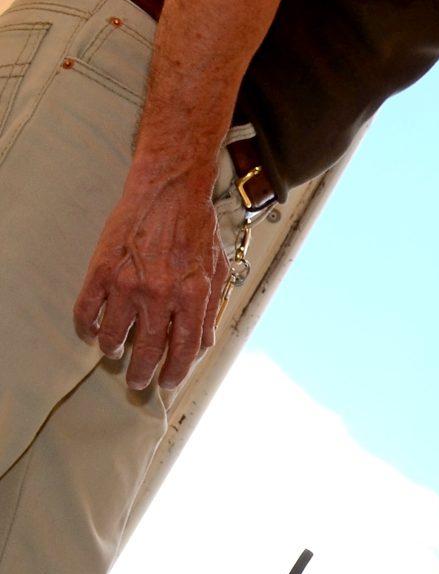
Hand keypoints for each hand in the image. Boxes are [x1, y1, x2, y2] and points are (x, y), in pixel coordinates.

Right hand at [73, 172, 228, 390]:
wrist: (169, 191)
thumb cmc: (195, 227)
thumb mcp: (216, 268)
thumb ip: (211, 308)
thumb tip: (203, 343)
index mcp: (193, 295)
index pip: (183, 350)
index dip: (175, 373)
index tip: (167, 383)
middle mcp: (160, 294)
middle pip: (147, 351)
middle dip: (141, 373)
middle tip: (138, 380)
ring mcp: (128, 284)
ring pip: (113, 337)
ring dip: (114, 351)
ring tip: (116, 352)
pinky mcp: (101, 272)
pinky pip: (86, 314)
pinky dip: (87, 329)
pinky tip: (94, 331)